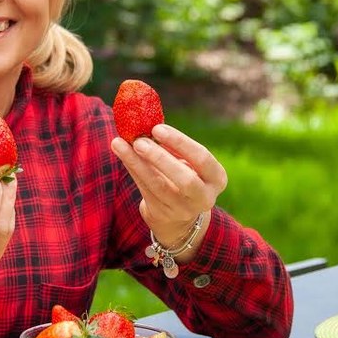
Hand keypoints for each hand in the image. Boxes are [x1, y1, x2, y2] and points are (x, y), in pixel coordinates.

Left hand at [110, 124, 227, 261]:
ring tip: (120, 143)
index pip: (202, 158)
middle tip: (139, 140)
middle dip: (160, 158)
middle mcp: (204, 197)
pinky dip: (133, 169)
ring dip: (137, 163)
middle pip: (184, 179)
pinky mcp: (162, 214)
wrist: (179, 215)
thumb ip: (174, 147)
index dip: (180, 142)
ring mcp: (183, 210)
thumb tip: (147, 123)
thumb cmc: (185, 175)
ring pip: (158, 186)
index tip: (157, 128)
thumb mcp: (189, 163)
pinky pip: (144, 189)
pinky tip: (122, 153)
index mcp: (217, 178)